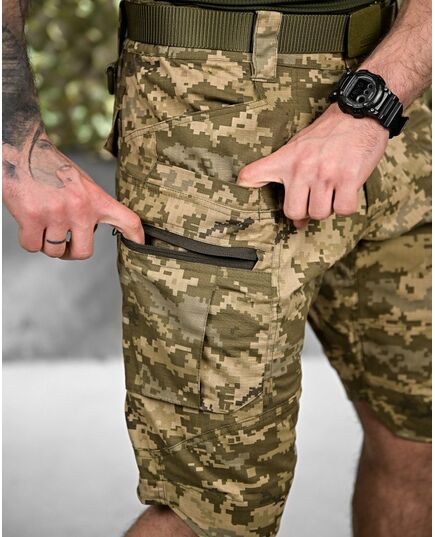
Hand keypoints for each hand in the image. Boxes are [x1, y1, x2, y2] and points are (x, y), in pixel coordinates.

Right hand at [2, 126, 143, 259]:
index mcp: (96, 199)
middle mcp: (80, 208)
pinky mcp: (32, 217)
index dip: (137, 238)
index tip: (141, 246)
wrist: (22, 148)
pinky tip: (29, 224)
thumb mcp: (81, 183)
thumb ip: (90, 206)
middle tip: (63, 245)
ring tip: (42, 224)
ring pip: (53, 251)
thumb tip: (90, 230)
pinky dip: (29, 240)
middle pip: (83, 252)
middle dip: (70, 252)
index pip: (128, 220)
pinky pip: (32, 246)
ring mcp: (56, 213)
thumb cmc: (51, 167)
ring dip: (46, 244)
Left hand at [236, 103, 388, 227]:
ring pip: (319, 213)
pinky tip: (346, 192)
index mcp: (286, 159)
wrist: (360, 114)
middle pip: (293, 212)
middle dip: (305, 212)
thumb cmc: (328, 134)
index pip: (252, 174)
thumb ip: (286, 175)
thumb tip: (295, 219)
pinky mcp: (349, 178)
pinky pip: (343, 209)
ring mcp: (326, 174)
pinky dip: (346, 206)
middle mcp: (302, 168)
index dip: (245, 184)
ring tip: (332, 192)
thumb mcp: (296, 146)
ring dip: (327, 209)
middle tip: (314, 200)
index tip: (239, 189)